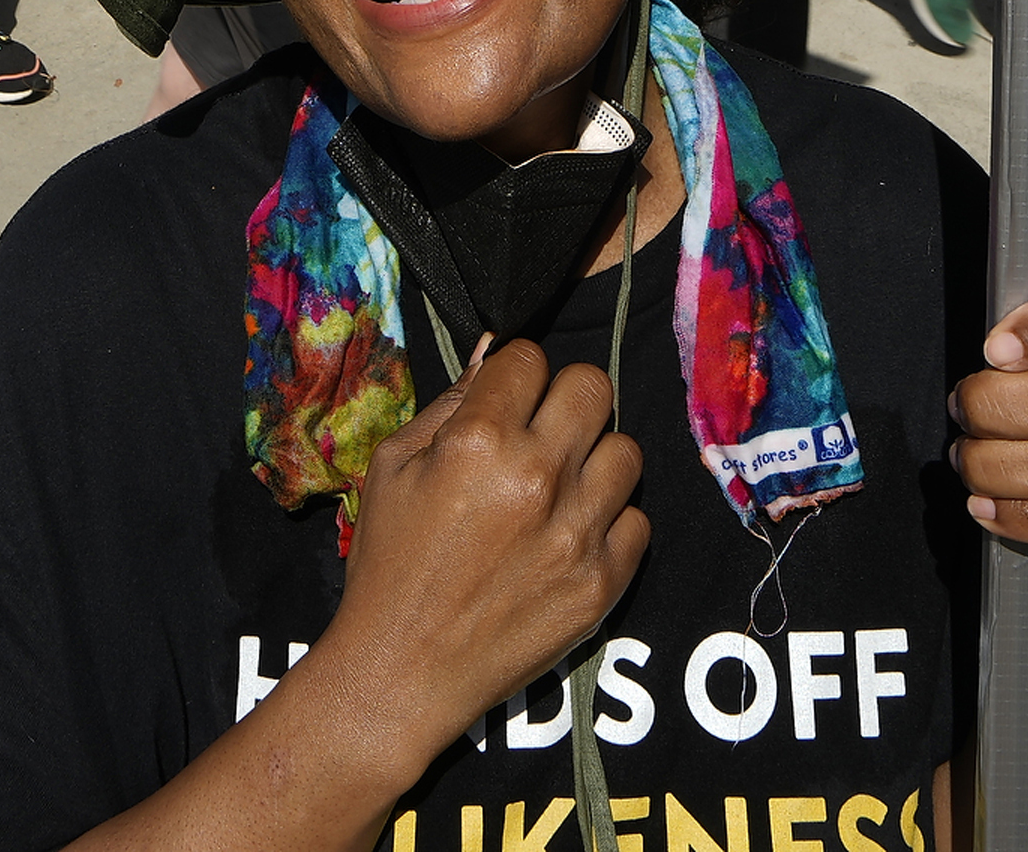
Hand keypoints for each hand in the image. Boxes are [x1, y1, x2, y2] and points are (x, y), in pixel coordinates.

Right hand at [328, 337, 647, 772]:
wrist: (400, 674)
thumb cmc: (389, 564)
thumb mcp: (393, 467)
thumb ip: (449, 402)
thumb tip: (495, 353)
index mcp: (478, 440)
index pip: (530, 357)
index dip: (514, 377)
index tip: (506, 404)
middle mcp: (536, 477)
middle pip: (593, 385)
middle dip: (564, 402)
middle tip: (541, 436)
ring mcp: (576, 532)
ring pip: (626, 450)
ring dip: (593, 463)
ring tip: (560, 490)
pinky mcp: (602, 583)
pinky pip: (637, 521)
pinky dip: (609, 526)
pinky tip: (571, 538)